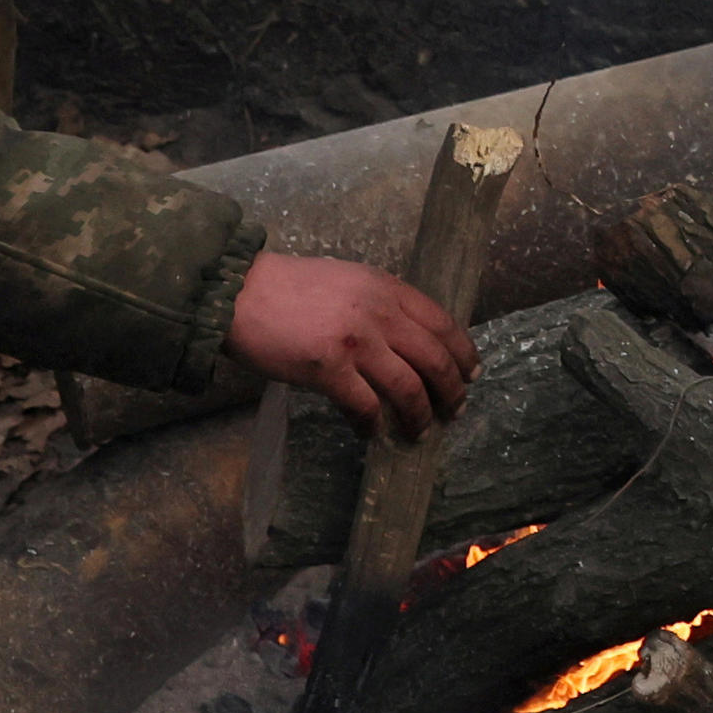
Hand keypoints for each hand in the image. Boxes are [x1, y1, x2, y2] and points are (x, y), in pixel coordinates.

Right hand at [226, 251, 477, 440]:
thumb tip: (407, 338)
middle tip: (455, 411)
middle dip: (452, 391)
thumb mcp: (349, 279)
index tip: (472, 373)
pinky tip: (372, 433)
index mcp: (387, 288)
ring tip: (420, 431)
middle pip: (435, 359)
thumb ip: (380, 303)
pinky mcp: (328, 369)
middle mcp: (379, 312)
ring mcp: (356, 341)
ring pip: (408, 388)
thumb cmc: (289, 288)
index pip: (442, 323)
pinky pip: (365, 407)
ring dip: (420, 415)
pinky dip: (374, 426)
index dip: (463, 353)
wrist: (240, 293)